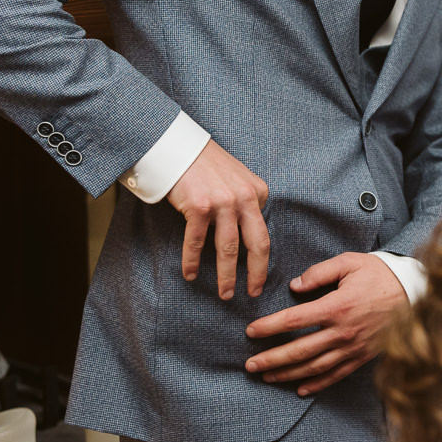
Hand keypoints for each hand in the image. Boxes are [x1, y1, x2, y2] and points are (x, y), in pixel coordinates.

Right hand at [166, 140, 269, 299]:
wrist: (178, 147)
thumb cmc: (206, 165)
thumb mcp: (237, 179)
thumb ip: (246, 202)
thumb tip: (249, 236)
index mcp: (257, 192)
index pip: (263, 232)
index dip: (262, 258)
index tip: (258, 275)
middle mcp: (244, 197)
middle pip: (257, 244)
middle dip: (256, 274)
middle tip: (254, 294)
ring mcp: (222, 202)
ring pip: (228, 249)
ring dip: (227, 276)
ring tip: (225, 294)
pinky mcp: (198, 206)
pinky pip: (196, 242)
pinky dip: (192, 262)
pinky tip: (191, 275)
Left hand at [243, 252, 407, 396]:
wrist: (415, 292)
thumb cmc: (379, 274)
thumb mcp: (349, 262)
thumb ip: (319, 272)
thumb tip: (294, 286)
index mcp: (337, 306)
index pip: (294, 321)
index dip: (269, 327)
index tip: (250, 332)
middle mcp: (343, 332)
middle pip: (300, 351)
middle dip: (271, 359)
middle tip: (250, 365)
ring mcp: (353, 347)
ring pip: (314, 367)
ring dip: (288, 374)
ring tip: (267, 377)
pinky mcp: (363, 356)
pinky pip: (336, 374)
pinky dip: (318, 384)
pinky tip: (300, 389)